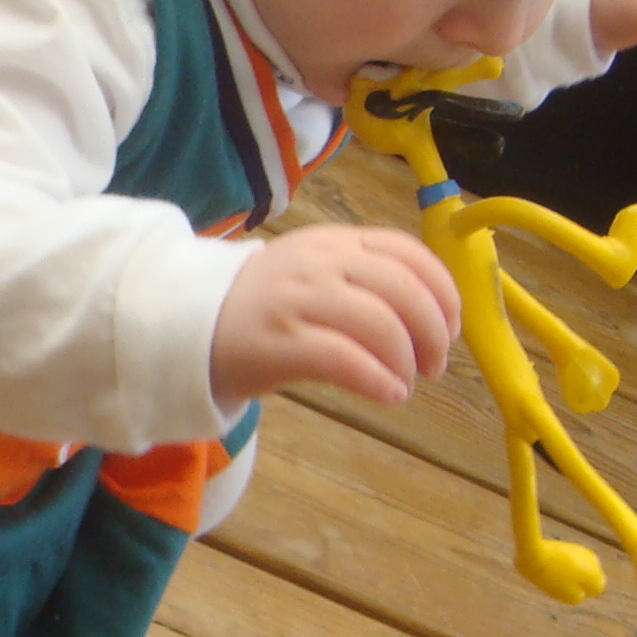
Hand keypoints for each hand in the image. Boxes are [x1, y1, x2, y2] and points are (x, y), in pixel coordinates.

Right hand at [210, 225, 459, 407]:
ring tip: (406, 382)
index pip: (407, 251)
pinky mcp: (279, 343)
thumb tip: (433, 312)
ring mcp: (298, 301)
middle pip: (403, 289)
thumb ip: (365, 276)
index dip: (442, 290)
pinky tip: (389, 394)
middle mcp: (320, 263)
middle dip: (433, 332)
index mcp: (334, 241)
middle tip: (434, 364)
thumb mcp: (315, 271)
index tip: (451, 324)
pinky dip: (378, 379)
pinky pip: (345, 359)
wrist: (186, 323)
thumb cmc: (263, 305)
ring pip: (380, 324)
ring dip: (407, 360)